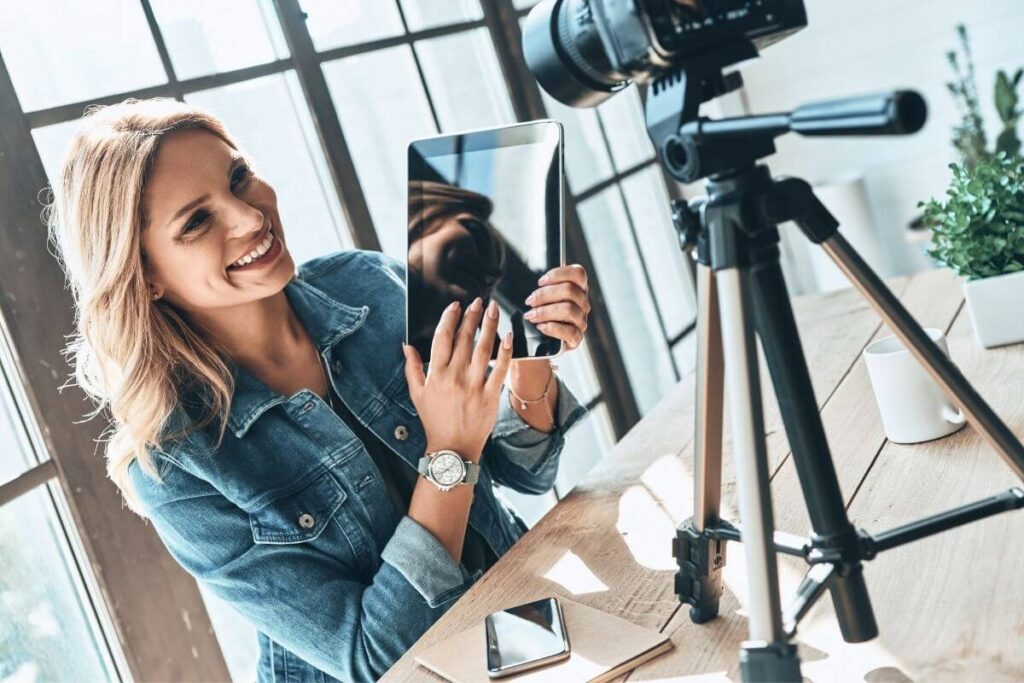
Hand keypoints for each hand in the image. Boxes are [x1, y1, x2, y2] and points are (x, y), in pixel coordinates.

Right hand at [403, 297, 513, 461]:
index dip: (449, 318)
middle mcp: (455, 377)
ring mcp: (474, 386)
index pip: (442, 338)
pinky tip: (508, 337)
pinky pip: (500, 370)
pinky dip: (505, 352)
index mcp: (436, 374)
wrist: (453, 447)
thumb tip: (407, 345)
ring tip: (493, 309)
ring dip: (489, 326)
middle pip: (464, 339)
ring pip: (483, 349)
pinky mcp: (490, 395)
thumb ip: (412, 368)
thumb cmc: (434, 420)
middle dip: (472, 316)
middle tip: (479, 301)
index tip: (456, 306)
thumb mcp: (417, 394)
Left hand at [522, 264, 590, 352]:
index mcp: (579, 289)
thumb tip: (532, 280)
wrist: (545, 341)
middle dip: (545, 294)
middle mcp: (583, 304)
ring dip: (545, 311)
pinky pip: (570, 331)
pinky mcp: (577, 338)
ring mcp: (581, 321)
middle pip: (569, 290)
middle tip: (530, 301)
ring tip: (531, 315)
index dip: (558, 274)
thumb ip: (544, 286)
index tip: (540, 282)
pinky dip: (553, 328)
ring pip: (568, 309)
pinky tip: (541, 327)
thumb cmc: (543, 314)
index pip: (578, 273)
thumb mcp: (545, 297)